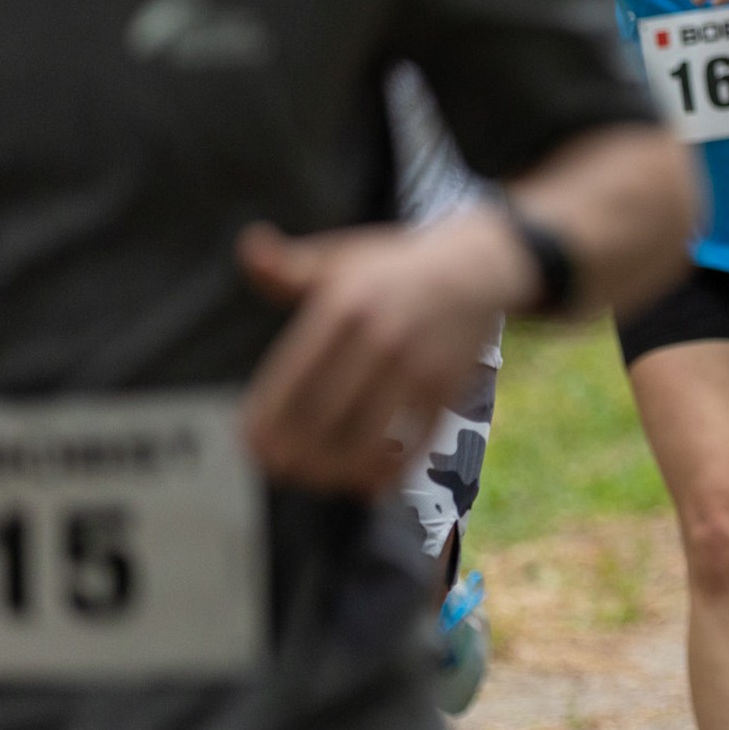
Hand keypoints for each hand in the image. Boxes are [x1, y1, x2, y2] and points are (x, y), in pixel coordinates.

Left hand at [236, 215, 531, 494]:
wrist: (479, 264)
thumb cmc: (396, 267)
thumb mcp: (342, 259)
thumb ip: (289, 267)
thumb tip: (249, 247)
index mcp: (342, 306)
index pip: (290, 381)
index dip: (266, 423)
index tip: (251, 447)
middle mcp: (378, 336)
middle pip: (321, 418)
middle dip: (294, 457)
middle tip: (281, 472)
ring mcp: (417, 363)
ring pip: (365, 440)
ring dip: (336, 472)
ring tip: (319, 481)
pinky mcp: (448, 385)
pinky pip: (412, 442)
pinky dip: (387, 470)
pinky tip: (367, 481)